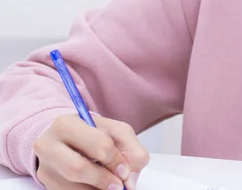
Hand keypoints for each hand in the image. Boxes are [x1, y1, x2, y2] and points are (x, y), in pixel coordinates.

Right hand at [34, 115, 149, 189]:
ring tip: (109, 186)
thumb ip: (132, 151)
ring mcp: (44, 167)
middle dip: (103, 180)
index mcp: (66, 124)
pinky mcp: (45, 183)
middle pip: (77, 168)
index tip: (125, 171)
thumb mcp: (117, 132)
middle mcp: (47, 145)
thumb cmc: (95, 134)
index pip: (98, 144)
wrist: (68, 139)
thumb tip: (129, 181)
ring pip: (71, 187)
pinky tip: (96, 188)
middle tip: (118, 186)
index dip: (116, 161)